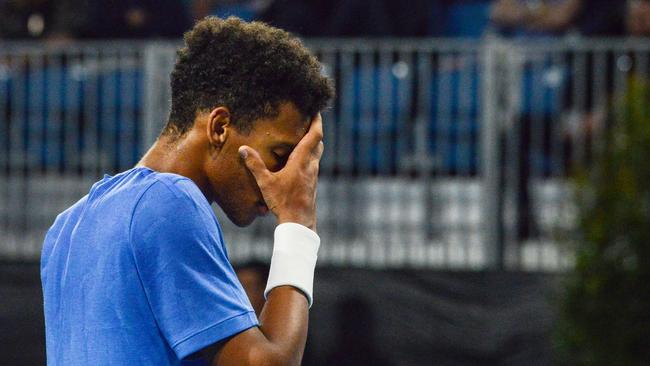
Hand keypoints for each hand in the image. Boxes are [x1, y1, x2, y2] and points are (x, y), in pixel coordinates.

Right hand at [239, 114, 323, 230]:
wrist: (299, 223)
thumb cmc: (283, 202)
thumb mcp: (265, 183)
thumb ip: (255, 165)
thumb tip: (243, 149)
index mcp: (302, 161)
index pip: (314, 136)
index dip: (316, 122)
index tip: (316, 110)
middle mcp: (311, 166)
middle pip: (318, 143)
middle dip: (315, 131)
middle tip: (310, 121)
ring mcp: (314, 176)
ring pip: (316, 155)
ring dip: (313, 145)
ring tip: (304, 138)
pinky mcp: (313, 185)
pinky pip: (313, 166)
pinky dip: (309, 157)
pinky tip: (300, 162)